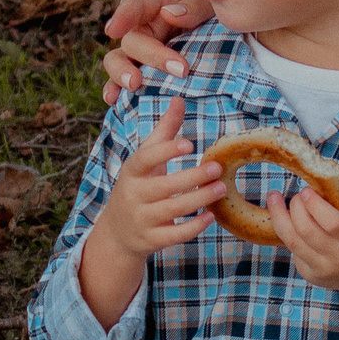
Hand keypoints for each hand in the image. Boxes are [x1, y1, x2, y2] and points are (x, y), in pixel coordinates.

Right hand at [75, 99, 220, 328]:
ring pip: (172, 209)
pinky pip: (174, 235)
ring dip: (198, 200)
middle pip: (164, 186)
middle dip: (192, 177)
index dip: (166, 151)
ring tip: (221, 188)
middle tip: (218, 168)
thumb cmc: (139, 185)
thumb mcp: (146, 159)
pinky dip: (193, 227)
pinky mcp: (151, 240)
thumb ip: (164, 131)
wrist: (117, 231)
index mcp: (132, 172)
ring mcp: (142, 219)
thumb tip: (179, 99)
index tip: (189, 144)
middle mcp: (134, 195)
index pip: (145, 159)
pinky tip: (211, 217)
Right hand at [99, 0, 209, 102]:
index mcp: (158, 6)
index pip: (136, 5)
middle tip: (179, 69)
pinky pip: (122, 83)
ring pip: (118, 60)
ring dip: (122, 73)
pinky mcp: (143, 74)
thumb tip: (169, 13)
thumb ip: (193, 6)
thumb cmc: (215, 16)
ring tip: (134, 85)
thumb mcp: (210, 5)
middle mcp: (144, 29)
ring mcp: (140, 53)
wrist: (224, 41)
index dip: (123, 16)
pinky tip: (112, 100)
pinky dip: (114, 90)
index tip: (112, 30)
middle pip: (132, 40)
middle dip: (151, 55)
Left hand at [270, 186, 338, 295]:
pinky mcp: (312, 276)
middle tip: (298, 195)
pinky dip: (290, 232)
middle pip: (306, 230)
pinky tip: (293, 221)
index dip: (315, 205)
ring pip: (292, 241)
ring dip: (279, 216)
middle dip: (296, 206)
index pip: (333, 223)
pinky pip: (293, 250)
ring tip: (274, 198)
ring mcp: (325, 270)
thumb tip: (320, 186)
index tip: (308, 191)